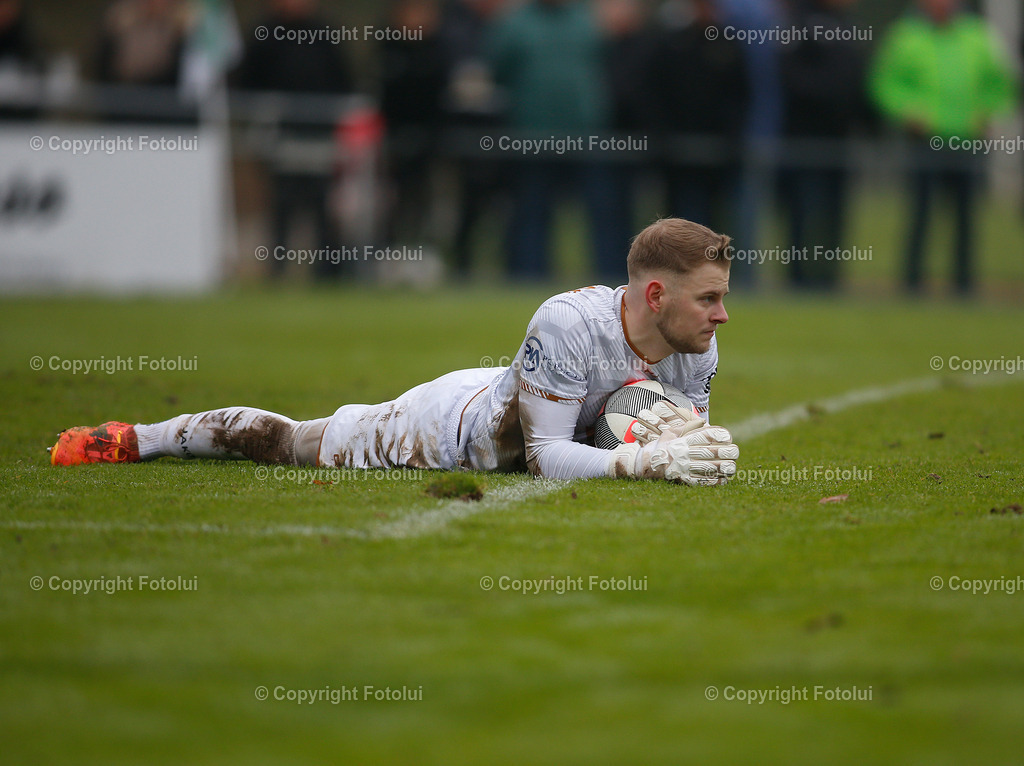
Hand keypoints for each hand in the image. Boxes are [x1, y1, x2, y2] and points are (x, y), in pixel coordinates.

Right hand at [610, 407, 738, 484]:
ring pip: (710, 469)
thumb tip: (702, 421)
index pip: (704, 437)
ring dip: (724, 468)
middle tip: (735, 452)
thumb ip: (686, 427)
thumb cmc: (658, 448)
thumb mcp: (669, 433)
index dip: (719, 436)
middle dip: (726, 453)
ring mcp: (683, 469)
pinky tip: (723, 478)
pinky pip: (703, 482)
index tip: (728, 437)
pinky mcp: (682, 481)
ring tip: (732, 466)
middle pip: (711, 453)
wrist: (641, 466)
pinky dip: (716, 481)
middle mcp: (683, 455)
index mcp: (681, 442)